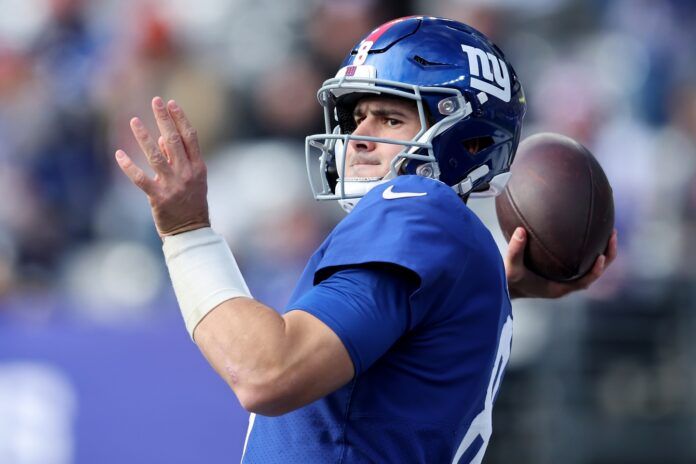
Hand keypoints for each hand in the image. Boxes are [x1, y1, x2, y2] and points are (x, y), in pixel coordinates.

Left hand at [115, 97, 209, 236]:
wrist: (191, 232)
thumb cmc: (191, 203)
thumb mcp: (193, 180)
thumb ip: (179, 159)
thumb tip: (164, 139)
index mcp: (198, 168)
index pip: (190, 138)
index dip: (180, 119)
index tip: (171, 103)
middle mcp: (186, 174)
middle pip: (175, 141)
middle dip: (164, 119)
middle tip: (155, 101)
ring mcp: (172, 186)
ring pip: (156, 156)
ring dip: (144, 137)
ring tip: (134, 120)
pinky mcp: (158, 198)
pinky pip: (141, 179)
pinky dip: (129, 167)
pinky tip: (119, 154)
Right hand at [504, 227, 617, 298]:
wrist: (508, 287)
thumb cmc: (510, 280)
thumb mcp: (511, 267)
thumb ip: (515, 250)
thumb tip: (520, 230)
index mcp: (559, 288)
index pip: (584, 282)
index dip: (595, 271)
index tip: (602, 257)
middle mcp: (567, 284)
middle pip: (595, 272)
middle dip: (607, 255)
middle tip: (612, 234)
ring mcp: (567, 277)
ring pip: (591, 265)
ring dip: (602, 251)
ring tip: (608, 230)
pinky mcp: (564, 270)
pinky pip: (581, 260)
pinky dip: (588, 249)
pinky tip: (588, 231)